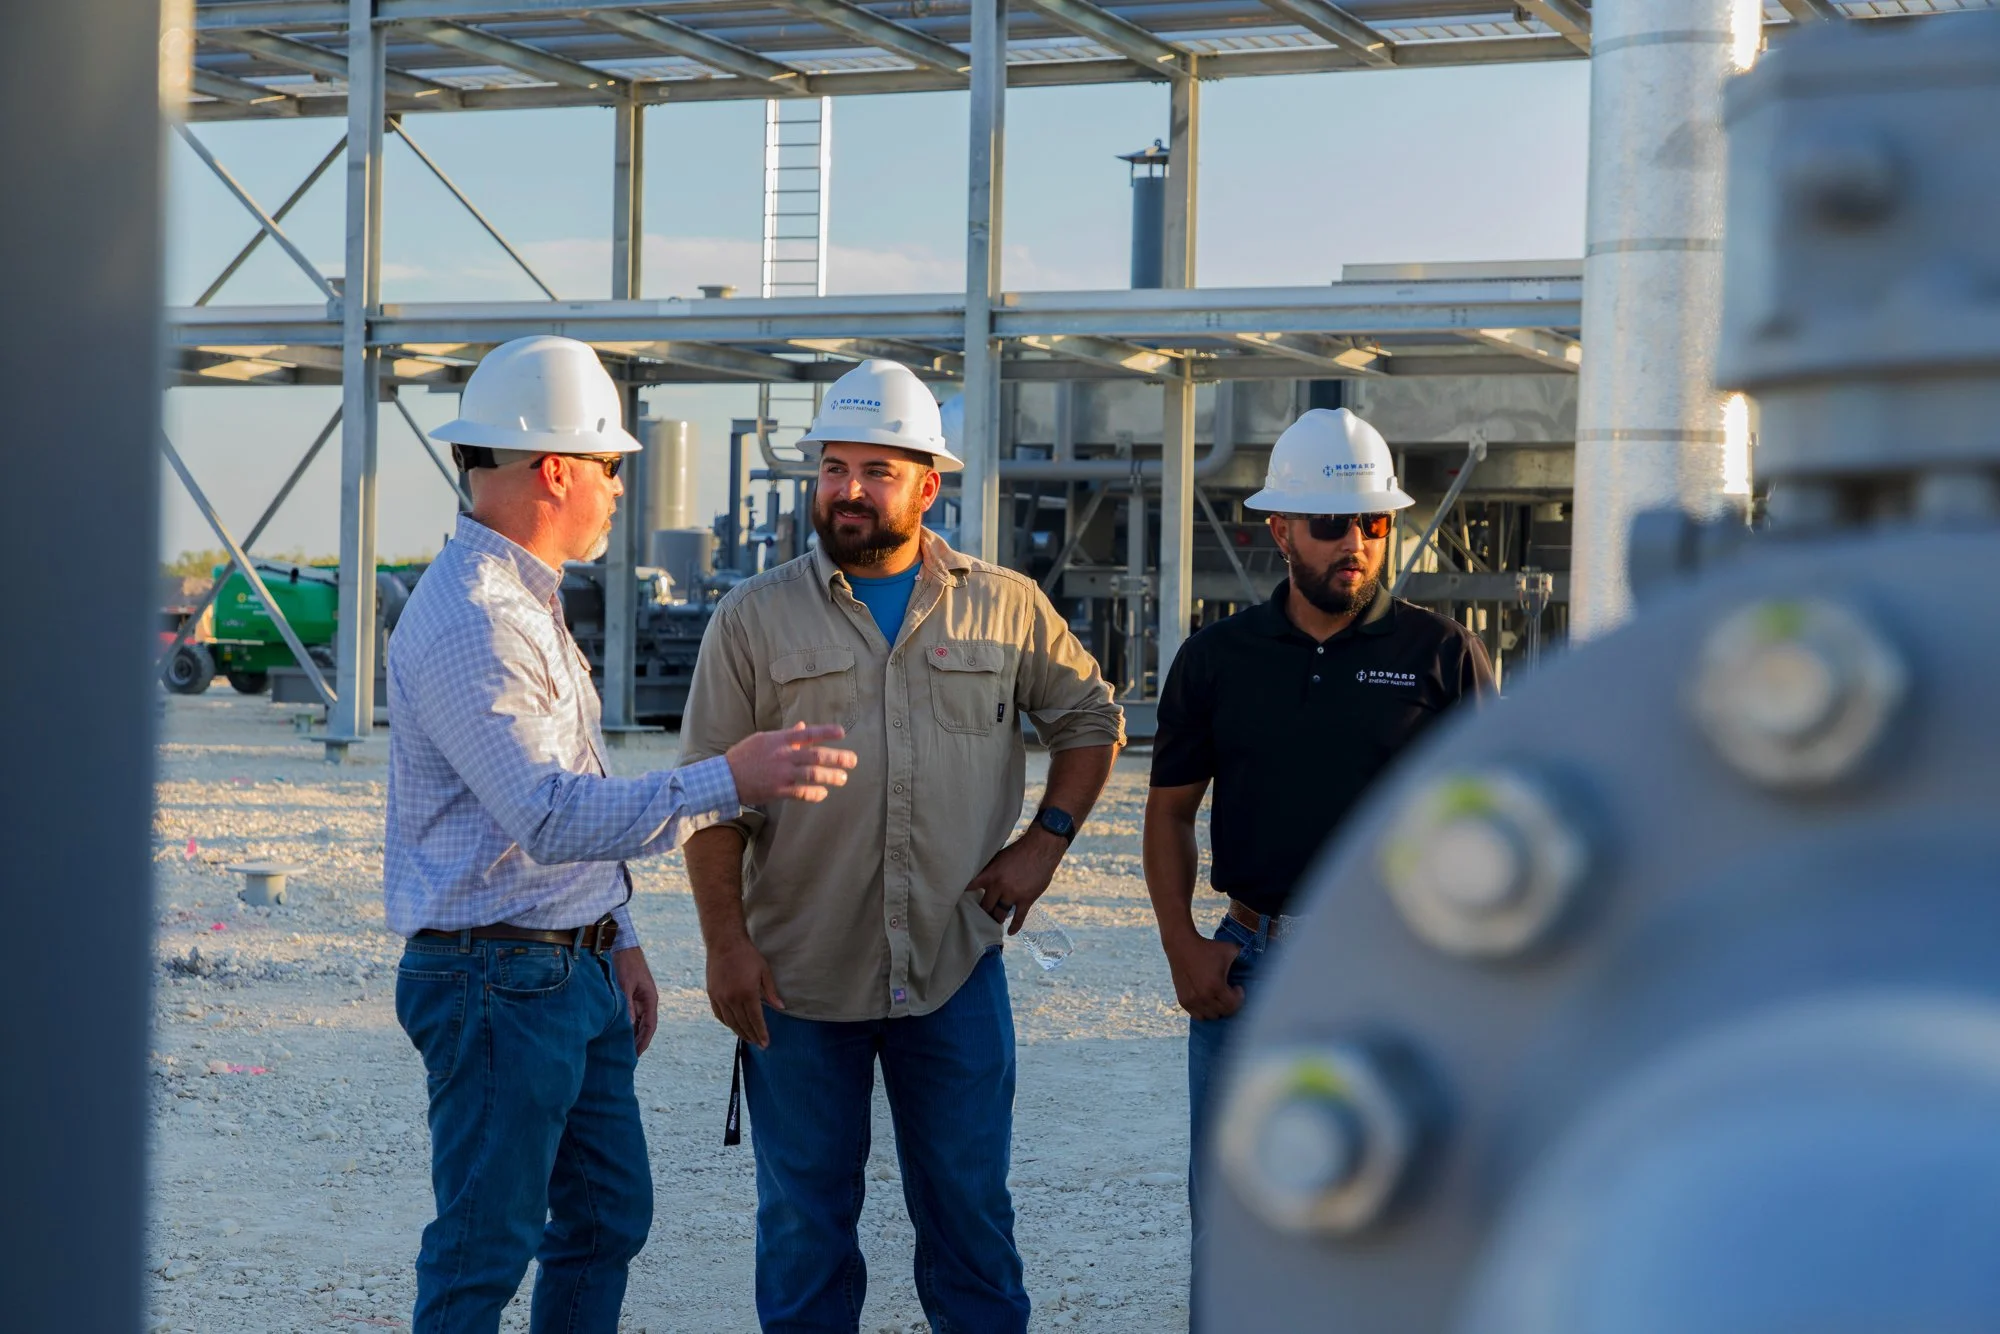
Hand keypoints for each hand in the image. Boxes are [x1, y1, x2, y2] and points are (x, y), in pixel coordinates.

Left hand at [614, 946, 659, 1055]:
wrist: (621, 943)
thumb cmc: (625, 962)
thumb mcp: (625, 985)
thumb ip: (627, 1005)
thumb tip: (627, 1027)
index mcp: (650, 999)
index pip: (650, 1027)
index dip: (644, 1042)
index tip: (635, 1056)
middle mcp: (646, 1000)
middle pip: (643, 1027)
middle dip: (637, 1043)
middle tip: (626, 1058)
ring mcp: (637, 998)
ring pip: (636, 1022)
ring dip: (630, 1035)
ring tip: (620, 1050)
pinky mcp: (628, 994)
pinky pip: (628, 1014)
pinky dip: (624, 1025)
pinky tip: (614, 1033)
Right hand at [706, 936, 782, 1048]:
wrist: (724, 943)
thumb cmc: (748, 955)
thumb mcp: (764, 971)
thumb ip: (771, 992)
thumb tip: (781, 1008)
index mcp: (747, 993)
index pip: (755, 1020)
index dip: (761, 1032)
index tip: (765, 1043)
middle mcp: (732, 999)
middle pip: (743, 1024)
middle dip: (752, 1036)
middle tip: (759, 1044)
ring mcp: (720, 997)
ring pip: (730, 1022)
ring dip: (740, 1032)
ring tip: (748, 1038)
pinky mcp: (712, 994)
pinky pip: (719, 1014)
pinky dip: (727, 1023)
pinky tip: (733, 1026)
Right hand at [725, 722, 857, 805]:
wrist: (725, 777)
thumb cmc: (745, 756)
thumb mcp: (763, 739)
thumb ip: (786, 734)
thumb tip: (803, 726)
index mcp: (779, 740)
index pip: (807, 733)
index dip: (826, 732)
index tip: (842, 733)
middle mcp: (782, 755)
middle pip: (816, 755)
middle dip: (837, 757)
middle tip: (853, 760)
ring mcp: (780, 773)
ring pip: (812, 774)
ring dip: (831, 776)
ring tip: (843, 778)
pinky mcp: (776, 790)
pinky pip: (800, 792)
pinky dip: (814, 794)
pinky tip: (823, 794)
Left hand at [968, 830, 1067, 935]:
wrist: (1040, 849)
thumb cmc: (1019, 850)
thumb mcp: (999, 857)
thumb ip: (990, 869)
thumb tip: (979, 877)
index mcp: (990, 874)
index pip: (971, 887)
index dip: (963, 895)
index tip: (958, 902)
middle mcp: (999, 886)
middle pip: (986, 906)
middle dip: (982, 912)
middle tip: (978, 918)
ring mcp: (1013, 895)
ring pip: (1000, 914)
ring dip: (996, 919)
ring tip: (993, 923)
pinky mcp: (1026, 899)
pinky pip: (1019, 918)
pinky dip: (1015, 926)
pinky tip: (1010, 932)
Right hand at [1164, 931, 1244, 1020]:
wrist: (1181, 945)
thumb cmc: (1208, 948)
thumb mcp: (1230, 949)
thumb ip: (1245, 958)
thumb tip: (1258, 963)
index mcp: (1216, 986)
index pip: (1234, 1005)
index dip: (1239, 997)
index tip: (1237, 987)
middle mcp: (1203, 996)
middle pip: (1224, 1012)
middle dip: (1230, 1003)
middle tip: (1229, 993)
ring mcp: (1192, 1001)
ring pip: (1211, 1016)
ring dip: (1218, 1009)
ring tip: (1218, 997)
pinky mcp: (1183, 1001)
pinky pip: (1198, 1016)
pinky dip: (1205, 1011)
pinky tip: (1208, 1000)